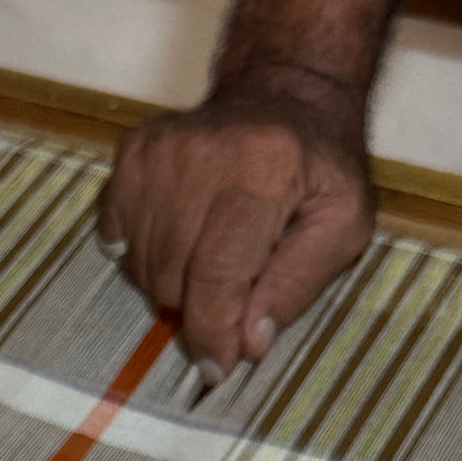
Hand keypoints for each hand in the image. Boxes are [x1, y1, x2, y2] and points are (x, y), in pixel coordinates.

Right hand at [98, 78, 374, 382]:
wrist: (285, 92)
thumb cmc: (319, 167)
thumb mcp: (342, 227)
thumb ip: (296, 287)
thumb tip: (248, 344)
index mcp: (260, 171)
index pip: (215, 277)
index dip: (212, 334)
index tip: (217, 368)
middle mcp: (200, 157)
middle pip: (172, 280)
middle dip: (199, 305)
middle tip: (232, 287)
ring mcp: (157, 154)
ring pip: (141, 268)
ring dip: (173, 281)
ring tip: (209, 253)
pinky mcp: (131, 155)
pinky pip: (119, 240)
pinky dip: (146, 255)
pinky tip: (180, 235)